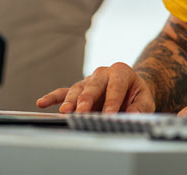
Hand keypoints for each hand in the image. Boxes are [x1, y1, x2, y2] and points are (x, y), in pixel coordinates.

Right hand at [36, 62, 154, 113]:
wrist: (129, 90)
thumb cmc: (136, 95)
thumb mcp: (145, 100)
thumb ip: (140, 108)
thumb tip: (132, 115)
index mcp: (121, 72)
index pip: (116, 86)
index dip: (112, 101)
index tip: (109, 115)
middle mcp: (102, 73)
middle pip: (93, 85)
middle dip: (87, 99)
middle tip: (82, 111)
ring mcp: (89, 81)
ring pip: (77, 89)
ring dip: (70, 101)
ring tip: (65, 112)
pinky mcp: (79, 89)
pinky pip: (63, 92)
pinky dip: (53, 97)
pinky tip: (42, 103)